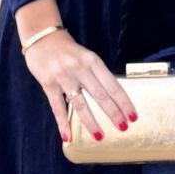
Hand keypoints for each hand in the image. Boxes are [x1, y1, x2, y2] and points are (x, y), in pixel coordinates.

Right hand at [23, 30, 138, 142]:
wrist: (41, 36)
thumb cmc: (68, 50)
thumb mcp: (87, 57)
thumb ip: (97, 75)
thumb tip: (112, 100)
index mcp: (93, 61)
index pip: (113, 85)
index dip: (124, 102)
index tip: (133, 116)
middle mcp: (80, 68)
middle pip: (100, 95)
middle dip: (113, 113)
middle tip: (123, 128)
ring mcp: (63, 77)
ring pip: (80, 104)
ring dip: (91, 123)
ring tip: (100, 137)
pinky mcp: (48, 84)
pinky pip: (57, 107)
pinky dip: (63, 123)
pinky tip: (68, 137)